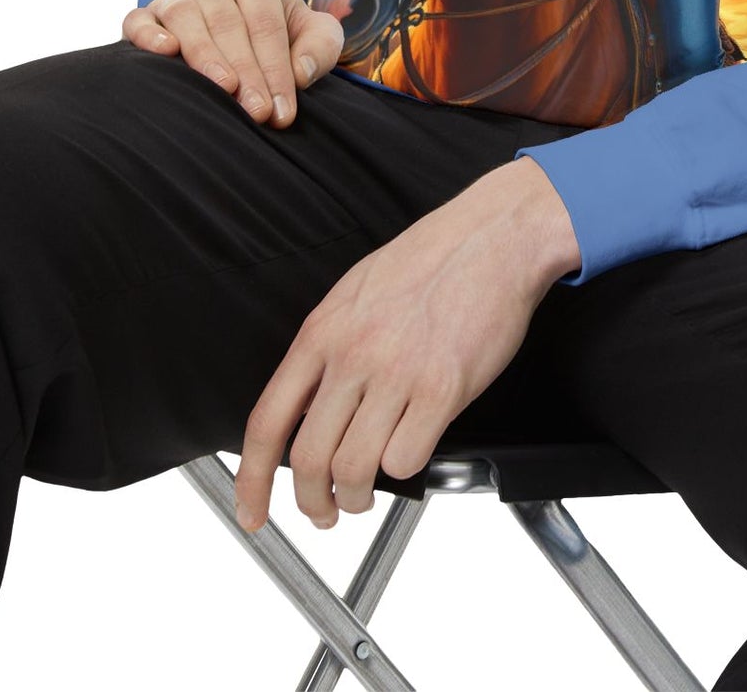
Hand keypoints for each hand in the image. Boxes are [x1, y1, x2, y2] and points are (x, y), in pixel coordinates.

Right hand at [122, 0, 345, 127]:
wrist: (242, 32)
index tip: (282, 110)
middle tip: (256, 112)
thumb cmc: (281, 35)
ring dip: (205, 56)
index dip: (276, 67)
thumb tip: (299, 72)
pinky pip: (138, 20)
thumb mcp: (313, 35)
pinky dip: (148, 34)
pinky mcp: (144, 13)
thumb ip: (320, 47)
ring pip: (186, 18)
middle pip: (228, 23)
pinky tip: (166, 51)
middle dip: (246, 71)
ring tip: (224, 89)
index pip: (265, 22)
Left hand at [232, 161, 575, 532]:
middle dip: (311, 502)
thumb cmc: (434, 257)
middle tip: (323, 511)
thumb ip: (329, 346)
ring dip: (357, 497)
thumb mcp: (357, 292)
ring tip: (366, 495)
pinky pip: (407, 458)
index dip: (252, 480)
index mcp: (323, 332)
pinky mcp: (443, 388)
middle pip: (308, 460)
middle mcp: (353, 354)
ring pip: (354, 470)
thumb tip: (310, 402)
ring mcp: (398, 373)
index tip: (253, 511)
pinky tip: (412, 450)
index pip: (267, 422)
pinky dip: (405, 469)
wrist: (494, 235)